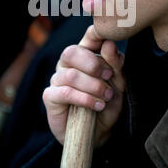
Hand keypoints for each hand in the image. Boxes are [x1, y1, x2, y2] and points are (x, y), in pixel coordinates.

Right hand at [43, 25, 125, 145]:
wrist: (99, 133)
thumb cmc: (106, 104)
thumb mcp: (117, 84)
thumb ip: (114, 64)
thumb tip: (109, 44)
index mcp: (85, 55)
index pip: (87, 38)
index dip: (95, 34)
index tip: (108, 39)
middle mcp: (67, 64)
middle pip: (71, 52)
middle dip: (93, 64)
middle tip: (109, 77)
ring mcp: (56, 79)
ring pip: (71, 75)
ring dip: (93, 86)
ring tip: (106, 97)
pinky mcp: (50, 97)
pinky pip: (65, 93)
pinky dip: (85, 99)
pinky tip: (97, 106)